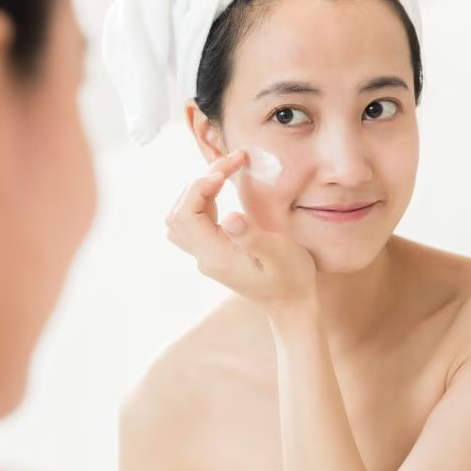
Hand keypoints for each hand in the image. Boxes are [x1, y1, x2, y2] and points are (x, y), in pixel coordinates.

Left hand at [165, 151, 317, 318]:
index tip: (225, 171)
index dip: (199, 187)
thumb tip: (229, 218)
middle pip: (178, 214)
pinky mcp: (212, 252)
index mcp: (216, 256)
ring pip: (180, 218)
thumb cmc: (291, 279)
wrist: (292, 305)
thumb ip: (252, 237)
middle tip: (229, 165)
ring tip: (224, 175)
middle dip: (199, 183)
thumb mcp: (280, 255)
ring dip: (196, 192)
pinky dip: (200, 201)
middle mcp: (204, 257)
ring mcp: (206, 256)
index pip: (187, 215)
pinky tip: (220, 190)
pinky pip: (192, 222)